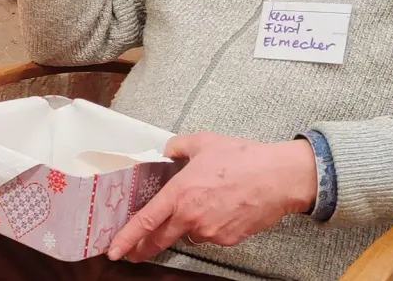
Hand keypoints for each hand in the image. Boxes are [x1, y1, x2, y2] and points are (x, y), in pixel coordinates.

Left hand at [108, 133, 316, 262]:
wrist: (279, 177)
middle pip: (160, 239)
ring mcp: (210, 231)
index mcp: (180, 194)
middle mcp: (191, 217)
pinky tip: (223, 208)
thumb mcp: (203, 142)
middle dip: (145, 247)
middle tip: (135, 251)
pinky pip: (211, 235)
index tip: (114, 250)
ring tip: (206, 203)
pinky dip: (210, 225)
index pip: (145, 221)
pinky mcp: (227, 239)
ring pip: (189, 233)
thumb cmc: (243, 158)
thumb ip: (178, 147)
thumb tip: (168, 150)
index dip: (126, 238)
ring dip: (187, 225)